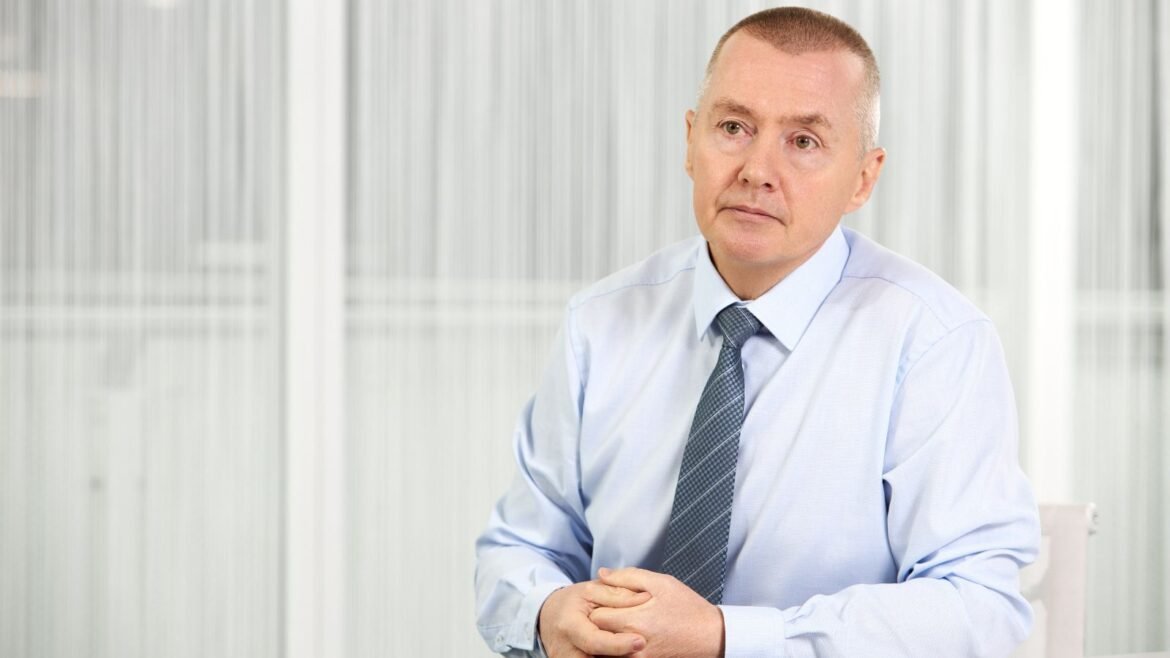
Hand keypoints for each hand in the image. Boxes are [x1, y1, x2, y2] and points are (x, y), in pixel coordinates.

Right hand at [538, 580, 649, 657]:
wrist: (549, 617)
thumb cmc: (572, 602)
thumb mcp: (592, 591)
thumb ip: (618, 594)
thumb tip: (646, 598)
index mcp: (569, 625)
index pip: (594, 641)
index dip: (618, 644)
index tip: (641, 641)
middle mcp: (564, 650)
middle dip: (622, 657)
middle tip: (642, 649)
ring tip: (634, 652)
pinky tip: (622, 654)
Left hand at [589, 567, 724, 657]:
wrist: (711, 636)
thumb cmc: (689, 608)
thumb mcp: (661, 583)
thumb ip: (628, 576)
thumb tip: (603, 574)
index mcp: (635, 619)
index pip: (596, 615)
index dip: (597, 604)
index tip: (603, 597)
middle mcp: (632, 643)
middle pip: (598, 633)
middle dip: (599, 619)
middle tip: (608, 608)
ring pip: (606, 649)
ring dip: (606, 635)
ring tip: (616, 622)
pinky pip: (619, 657)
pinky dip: (617, 647)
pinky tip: (625, 634)